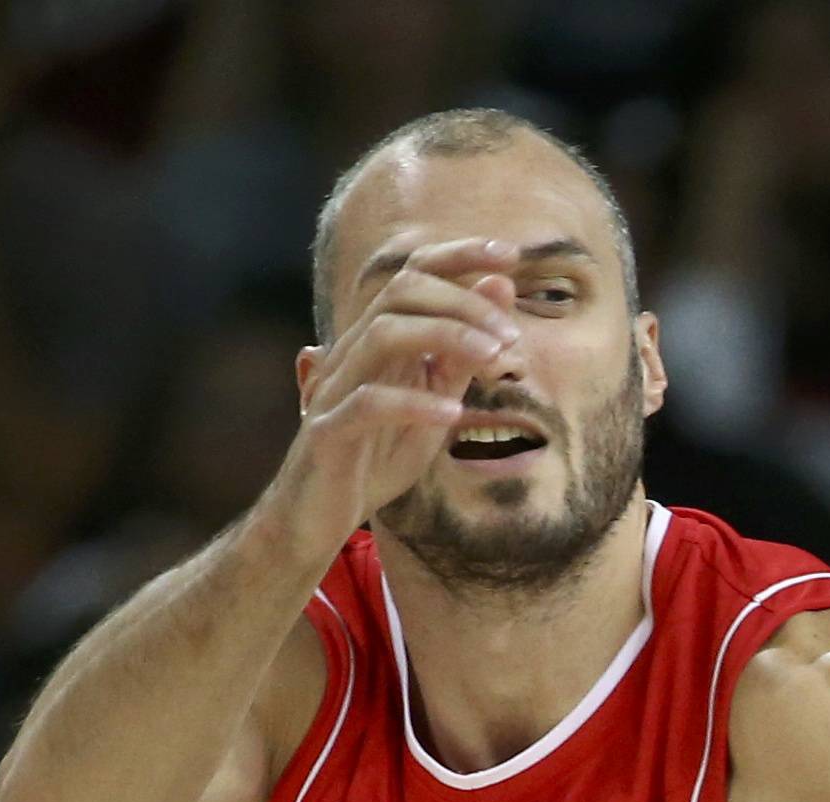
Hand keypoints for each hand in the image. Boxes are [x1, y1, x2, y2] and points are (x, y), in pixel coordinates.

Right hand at [257, 238, 525, 555]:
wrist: (317, 519)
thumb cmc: (376, 459)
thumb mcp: (436, 405)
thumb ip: (464, 355)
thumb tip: (500, 288)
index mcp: (379, 341)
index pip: (413, 274)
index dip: (459, 255)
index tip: (512, 256)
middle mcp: (354, 353)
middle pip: (401, 290)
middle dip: (464, 302)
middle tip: (512, 337)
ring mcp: (336, 389)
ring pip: (384, 333)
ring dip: (448, 337)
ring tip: (495, 361)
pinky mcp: (327, 432)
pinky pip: (368, 404)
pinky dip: (415, 403)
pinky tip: (453, 414)